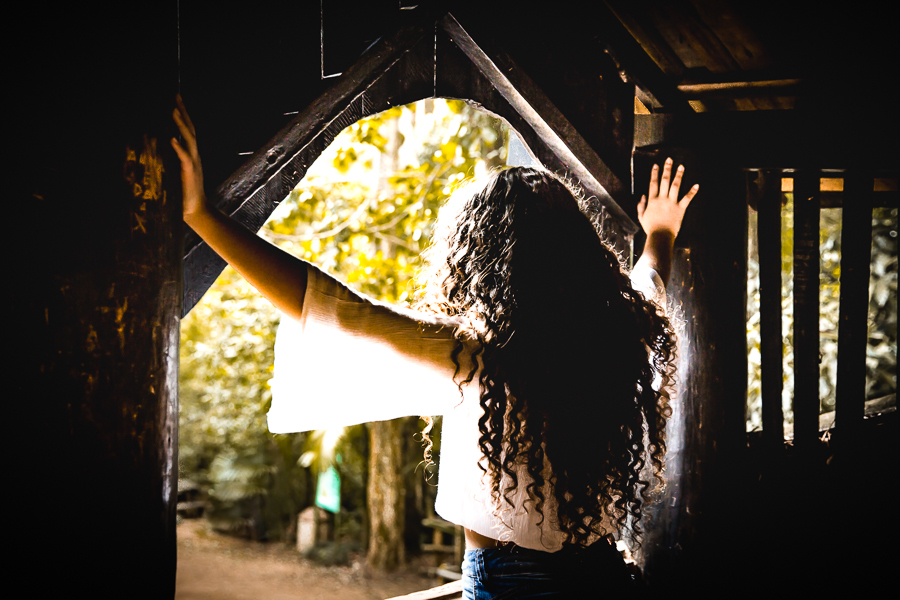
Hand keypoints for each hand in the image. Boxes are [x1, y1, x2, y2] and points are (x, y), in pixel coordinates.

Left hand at [171, 95, 207, 219]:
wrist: (195, 210)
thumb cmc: (183, 193)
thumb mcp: (174, 172)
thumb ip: (168, 159)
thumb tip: (155, 147)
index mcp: (190, 154)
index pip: (187, 130)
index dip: (183, 115)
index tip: (176, 101)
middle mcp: (193, 155)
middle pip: (190, 129)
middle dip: (183, 112)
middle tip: (176, 97)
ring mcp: (193, 163)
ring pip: (189, 140)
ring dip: (181, 125)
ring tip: (174, 112)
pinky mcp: (190, 173)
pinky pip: (185, 158)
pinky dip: (179, 148)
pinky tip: (172, 139)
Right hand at [637, 157, 697, 238]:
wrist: (660, 236)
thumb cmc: (651, 228)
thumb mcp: (641, 217)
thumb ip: (641, 206)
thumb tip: (642, 196)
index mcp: (652, 201)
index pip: (653, 184)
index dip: (654, 174)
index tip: (656, 166)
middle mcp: (662, 199)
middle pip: (664, 181)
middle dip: (667, 169)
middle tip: (669, 160)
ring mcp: (672, 203)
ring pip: (675, 186)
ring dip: (679, 175)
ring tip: (681, 167)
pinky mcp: (680, 208)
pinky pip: (687, 198)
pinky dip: (692, 192)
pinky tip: (697, 185)